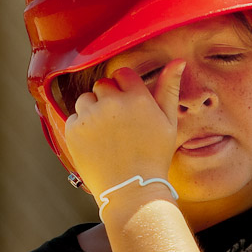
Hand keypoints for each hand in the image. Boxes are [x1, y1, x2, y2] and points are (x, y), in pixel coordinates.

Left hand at [65, 59, 185, 198]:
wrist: (131, 190)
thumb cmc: (154, 157)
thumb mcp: (168, 123)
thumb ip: (169, 89)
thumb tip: (178, 61)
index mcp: (137, 98)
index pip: (122, 74)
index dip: (124, 89)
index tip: (128, 106)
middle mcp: (111, 103)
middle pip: (102, 85)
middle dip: (108, 99)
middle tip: (119, 125)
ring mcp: (90, 116)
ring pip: (86, 99)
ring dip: (93, 111)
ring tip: (106, 135)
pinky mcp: (73, 130)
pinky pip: (74, 118)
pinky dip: (81, 128)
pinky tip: (96, 144)